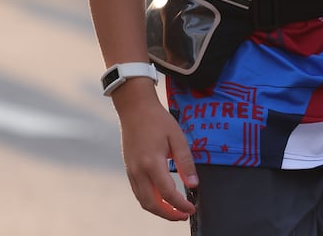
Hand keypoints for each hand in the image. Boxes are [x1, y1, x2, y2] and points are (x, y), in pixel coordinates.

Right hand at [113, 82, 197, 220]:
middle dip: (169, 215)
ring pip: (143, 201)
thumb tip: (193, 184)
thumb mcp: (177, 137)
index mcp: (152, 162)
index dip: (181, 205)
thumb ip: (185, 162)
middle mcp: (139, 170)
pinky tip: (161, 199)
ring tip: (174, 211)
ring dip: (159, 211)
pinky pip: (138, 192)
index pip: (168, 193)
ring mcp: (131, 171)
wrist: (135, 108)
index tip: (192, 208)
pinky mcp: (129, 169)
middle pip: (152, 204)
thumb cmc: (157, 120)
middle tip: (184, 214)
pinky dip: (150, 201)